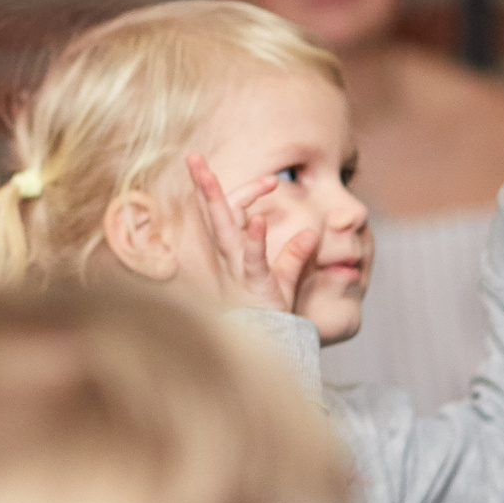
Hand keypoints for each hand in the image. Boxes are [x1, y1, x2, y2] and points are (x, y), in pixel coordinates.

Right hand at [188, 154, 319, 314]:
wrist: (267, 347)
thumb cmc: (269, 315)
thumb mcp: (285, 280)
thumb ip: (295, 256)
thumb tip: (311, 233)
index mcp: (235, 253)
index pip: (233, 212)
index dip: (248, 192)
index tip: (274, 180)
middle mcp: (230, 256)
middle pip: (213, 214)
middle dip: (203, 184)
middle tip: (192, 156)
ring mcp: (238, 268)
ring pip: (221, 229)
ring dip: (213, 199)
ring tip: (204, 174)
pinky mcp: (252, 283)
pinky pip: (250, 258)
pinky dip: (254, 239)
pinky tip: (257, 219)